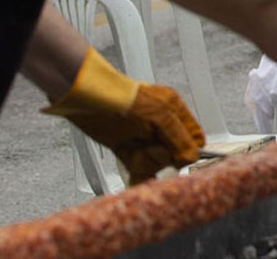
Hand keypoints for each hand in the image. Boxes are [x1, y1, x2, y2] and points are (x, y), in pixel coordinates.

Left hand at [41, 48, 203, 183]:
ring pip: (155, 162)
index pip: (194, 138)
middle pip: (174, 153)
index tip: (176, 159)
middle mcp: (161, 124)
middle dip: (161, 157)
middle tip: (147, 148)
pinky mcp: (126, 148)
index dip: (187, 151)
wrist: (82, 99)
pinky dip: (138, 176)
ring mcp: (143, 136)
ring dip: (145, 164)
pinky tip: (135, 179)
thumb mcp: (158, 114)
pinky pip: (139, 168)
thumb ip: (178, 136)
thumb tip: (191, 156)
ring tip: (133, 153)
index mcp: (174, 109)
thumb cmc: (118, 98)